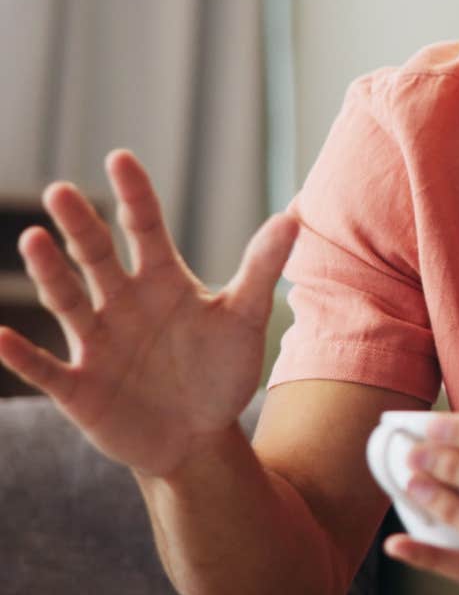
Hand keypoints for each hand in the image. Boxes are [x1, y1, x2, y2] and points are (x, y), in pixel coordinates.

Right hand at [0, 151, 296, 477]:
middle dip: (80, 226)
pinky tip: (0, 335)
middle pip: (97, 257)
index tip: (120, 158)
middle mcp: (122, 304)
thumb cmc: (219, 370)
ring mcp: (96, 343)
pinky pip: (44, 369)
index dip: (135, 196)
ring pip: (68, 301)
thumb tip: (294, 216)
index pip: (146, 228)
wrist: (199, 436)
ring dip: (49, 273)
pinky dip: (21, 354)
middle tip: (61, 191)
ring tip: (33, 238)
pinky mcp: (79, 387)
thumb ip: (262, 269)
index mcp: (162, 281)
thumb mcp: (244, 319)